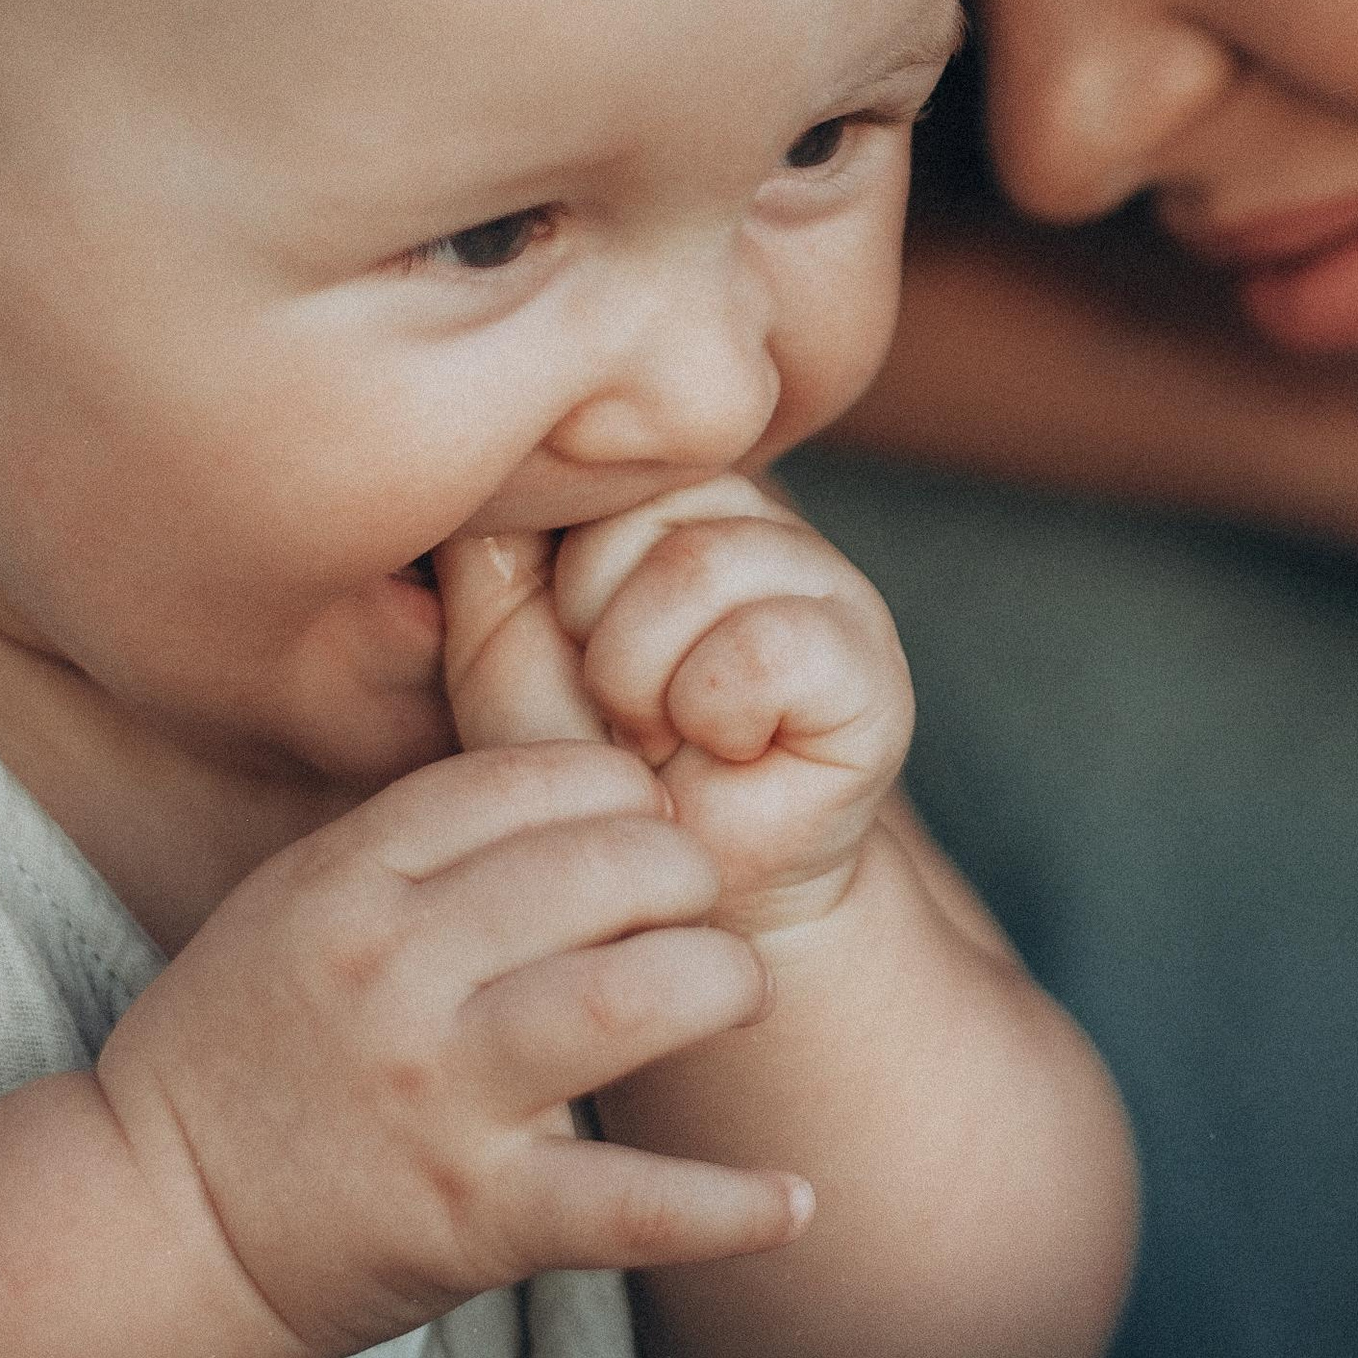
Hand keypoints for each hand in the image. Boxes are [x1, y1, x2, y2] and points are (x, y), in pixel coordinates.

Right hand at [92, 742, 799, 1357]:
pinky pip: (632, 1206)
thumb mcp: (297, 900)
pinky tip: (796, 1200)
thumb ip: (422, 835)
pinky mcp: (477, 1220)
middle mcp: (397, 975)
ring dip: (723, 982)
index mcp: (350, 880)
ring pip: (639, 999)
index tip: (644, 821)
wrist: (157, 1230)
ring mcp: (441, 1099)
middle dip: (687, 875)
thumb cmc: (246, 1046)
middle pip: (608, 869)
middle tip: (696, 907)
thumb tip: (586, 776)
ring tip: (736, 993)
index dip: (620, 787)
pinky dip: (729, 1207)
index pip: (532, 779)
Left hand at [440, 479, 914, 939]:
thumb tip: (493, 458)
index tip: (569, 658)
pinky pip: (767, 644)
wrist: (676, 899)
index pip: (593, 467)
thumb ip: (489, 552)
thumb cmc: (587, 774)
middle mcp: (752, 518)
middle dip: (594, 636)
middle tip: (623, 712)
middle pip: (638, 511)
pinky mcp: (868, 661)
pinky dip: (716, 713)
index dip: (552, 580)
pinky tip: (726, 751)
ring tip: (665, 734)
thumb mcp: (500, 654)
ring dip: (647, 681)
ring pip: (700, 566)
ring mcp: (822, 581)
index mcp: (668, 501)